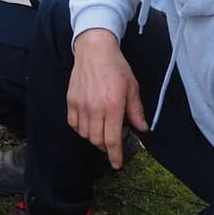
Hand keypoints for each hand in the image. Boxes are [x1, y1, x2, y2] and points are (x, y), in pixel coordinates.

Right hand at [67, 29, 145, 168]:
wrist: (94, 51)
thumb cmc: (115, 67)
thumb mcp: (132, 88)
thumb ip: (136, 111)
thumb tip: (142, 128)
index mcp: (112, 106)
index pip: (112, 139)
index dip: (115, 155)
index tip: (116, 164)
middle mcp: (94, 108)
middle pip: (97, 140)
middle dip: (106, 147)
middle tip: (112, 143)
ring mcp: (80, 105)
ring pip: (85, 134)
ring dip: (94, 137)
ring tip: (101, 130)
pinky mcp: (71, 101)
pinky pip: (74, 124)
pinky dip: (82, 129)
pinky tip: (89, 123)